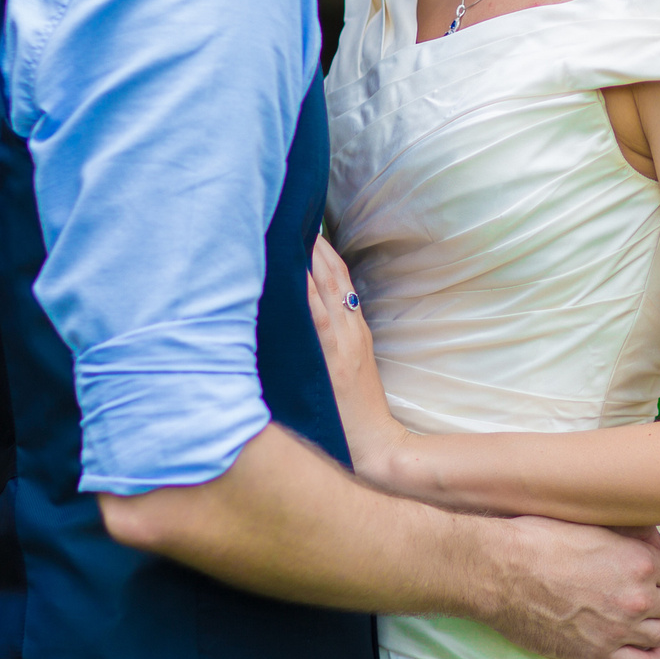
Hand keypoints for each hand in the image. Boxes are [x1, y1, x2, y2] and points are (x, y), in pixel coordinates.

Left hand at [305, 236, 410, 483]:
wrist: (375, 448)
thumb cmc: (354, 415)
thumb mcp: (346, 370)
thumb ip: (328, 343)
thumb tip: (296, 322)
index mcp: (355, 328)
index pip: (338, 276)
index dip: (321, 247)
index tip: (300, 221)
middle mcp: (350, 328)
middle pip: (331, 272)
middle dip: (310, 240)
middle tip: (286, 210)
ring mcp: (342, 341)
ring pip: (323, 285)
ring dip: (305, 254)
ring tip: (284, 225)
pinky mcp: (333, 357)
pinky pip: (315, 314)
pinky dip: (302, 289)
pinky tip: (286, 269)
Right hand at [476, 517, 659, 658]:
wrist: (500, 572)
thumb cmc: (540, 539)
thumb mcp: (593, 522)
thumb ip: (633, 533)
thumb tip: (658, 542)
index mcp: (638, 562)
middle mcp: (636, 598)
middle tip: (651, 589)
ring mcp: (618, 630)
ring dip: (658, 623)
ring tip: (644, 615)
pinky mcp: (597, 655)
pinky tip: (651, 650)